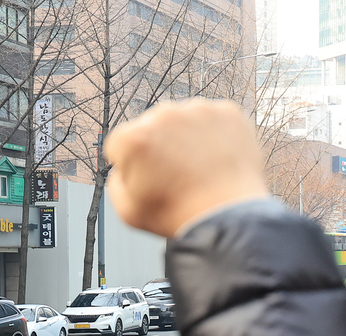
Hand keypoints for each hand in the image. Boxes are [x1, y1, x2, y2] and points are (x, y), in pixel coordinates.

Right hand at [104, 100, 268, 236]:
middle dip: (160, 147)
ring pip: (184, 120)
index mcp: (133, 138)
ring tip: (200, 169)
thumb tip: (123, 166)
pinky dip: (215, 136)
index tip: (151, 181)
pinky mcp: (227, 111)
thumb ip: (116, 183)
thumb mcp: (128, 211)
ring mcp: (197, 110)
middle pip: (153, 127)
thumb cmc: (177, 216)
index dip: (133, 167)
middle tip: (178, 176)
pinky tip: (217, 160)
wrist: (229, 216)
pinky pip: (213, 120)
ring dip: (187, 138)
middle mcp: (163, 115)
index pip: (121, 144)